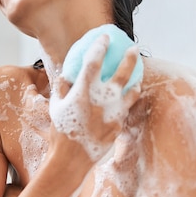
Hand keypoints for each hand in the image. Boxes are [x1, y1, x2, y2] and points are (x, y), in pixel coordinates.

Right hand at [48, 34, 141, 165]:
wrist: (71, 159)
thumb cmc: (60, 132)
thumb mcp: (55, 106)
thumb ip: (62, 87)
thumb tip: (66, 74)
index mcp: (83, 91)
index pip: (94, 61)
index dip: (100, 46)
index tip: (104, 37)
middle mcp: (101, 99)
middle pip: (122, 72)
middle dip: (130, 57)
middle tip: (134, 48)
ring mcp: (113, 113)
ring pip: (132, 90)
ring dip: (136, 78)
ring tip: (139, 72)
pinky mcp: (119, 124)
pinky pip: (128, 107)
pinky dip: (131, 97)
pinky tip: (132, 94)